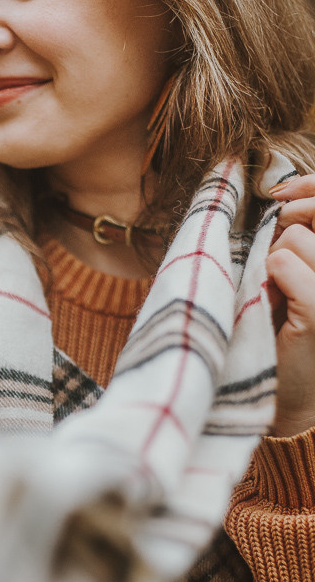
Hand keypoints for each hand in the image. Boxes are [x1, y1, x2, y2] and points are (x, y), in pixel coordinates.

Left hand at [267, 173, 314, 436]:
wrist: (295, 394)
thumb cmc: (292, 333)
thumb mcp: (299, 275)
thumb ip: (301, 236)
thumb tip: (282, 192)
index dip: (310, 187)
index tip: (280, 193)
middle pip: (311, 214)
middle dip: (286, 230)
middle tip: (277, 268)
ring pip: (294, 239)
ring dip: (274, 262)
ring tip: (280, 295)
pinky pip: (282, 263)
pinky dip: (270, 279)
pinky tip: (277, 305)